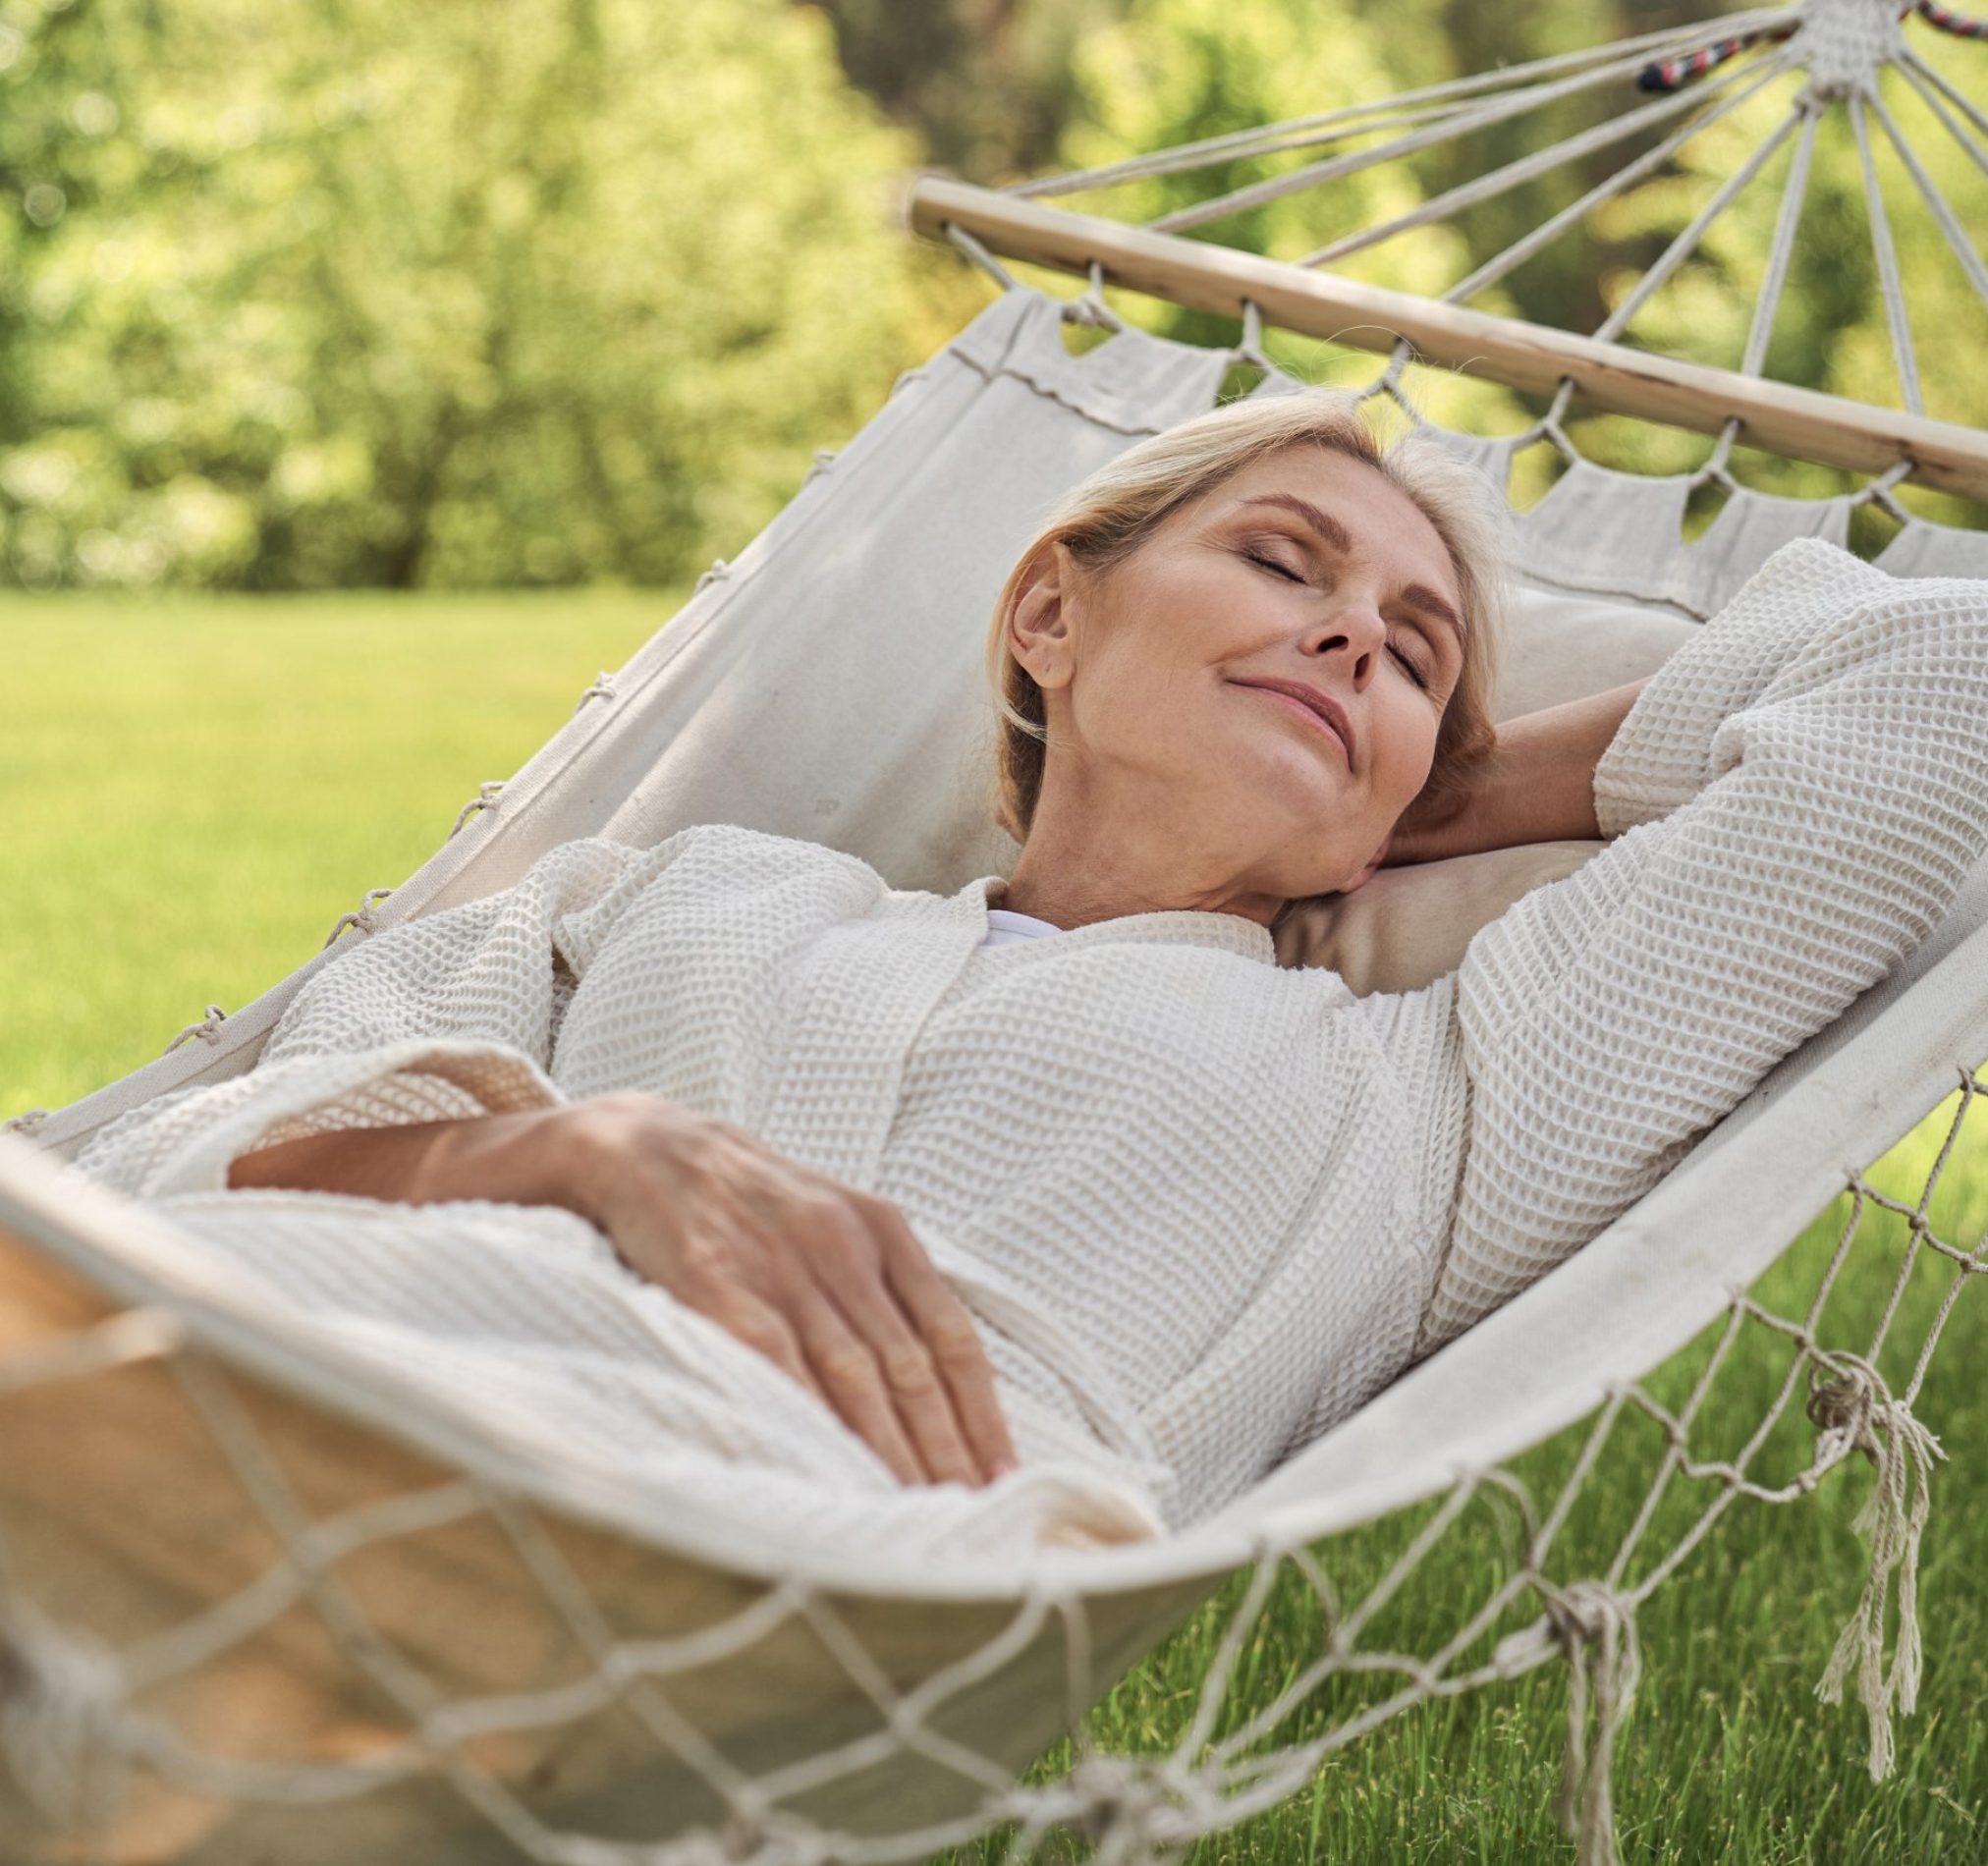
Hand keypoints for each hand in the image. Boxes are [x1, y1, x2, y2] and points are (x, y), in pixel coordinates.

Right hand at [540, 1093, 1018, 1489]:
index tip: (1004, 1472)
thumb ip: (887, 1280)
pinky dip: (811, 1424)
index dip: (981, 1411)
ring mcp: (783, 1270)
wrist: (650, 1147)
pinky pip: (779, 1369)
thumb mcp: (836, 1213)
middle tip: (973, 1513)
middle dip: (946, 1449)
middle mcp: (842, 1247)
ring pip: (855, 1377)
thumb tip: (941, 1374)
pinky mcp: (721, 1291)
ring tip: (917, 1512)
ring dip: (890, 1453)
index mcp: (881, 1229)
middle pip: (910, 1367)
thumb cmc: (753, 1197)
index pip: (951, 1334)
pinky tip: (833, 1471)